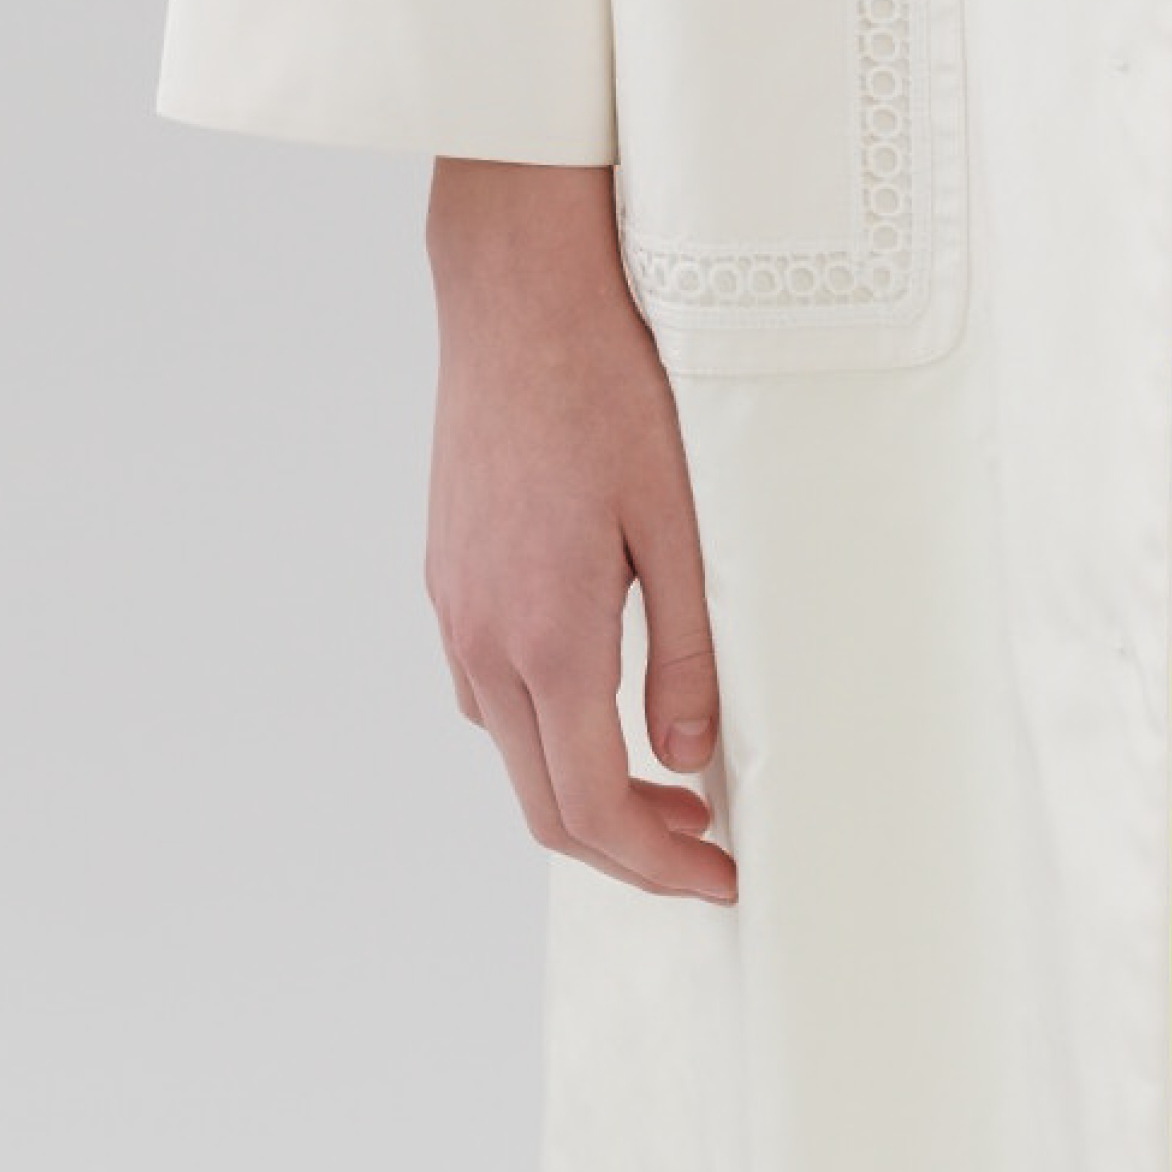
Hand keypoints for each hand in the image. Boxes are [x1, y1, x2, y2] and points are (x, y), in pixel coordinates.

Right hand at [423, 158, 734, 901]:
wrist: (517, 292)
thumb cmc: (611, 388)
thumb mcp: (680, 521)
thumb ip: (687, 650)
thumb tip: (689, 760)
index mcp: (546, 638)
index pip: (591, 808)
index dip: (659, 866)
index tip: (724, 879)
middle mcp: (482, 637)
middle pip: (542, 802)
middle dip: (627, 846)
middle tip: (709, 848)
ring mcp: (453, 606)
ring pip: (509, 749)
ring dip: (581, 787)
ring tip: (671, 778)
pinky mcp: (447, 572)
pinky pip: (487, 689)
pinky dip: (545, 727)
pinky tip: (604, 696)